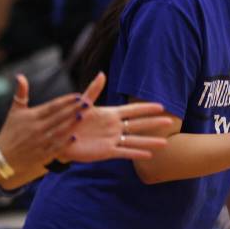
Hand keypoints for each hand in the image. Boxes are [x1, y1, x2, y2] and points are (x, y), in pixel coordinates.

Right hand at [0, 75, 87, 171]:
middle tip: (88, 103)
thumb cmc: (10, 130)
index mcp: (32, 116)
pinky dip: (65, 142)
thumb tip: (20, 76)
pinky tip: (75, 136)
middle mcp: (36, 128)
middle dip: (74, 109)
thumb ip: (21, 93)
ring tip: (84, 116)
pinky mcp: (41, 154)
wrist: (1, 156)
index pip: (52, 106)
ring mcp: (39, 142)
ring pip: (59, 131)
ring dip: (72, 124)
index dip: (66, 101)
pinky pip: (55, 147)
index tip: (78, 96)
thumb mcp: (15, 111)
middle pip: (59, 117)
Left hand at [59, 73, 174, 162]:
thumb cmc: (70, 119)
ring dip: (150, 141)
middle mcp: (114, 127)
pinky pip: (124, 152)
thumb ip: (94, 90)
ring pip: (135, 140)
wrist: (59, 138)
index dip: (146, 108)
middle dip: (154, 123)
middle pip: (139, 124)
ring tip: (165, 143)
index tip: (161, 106)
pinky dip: (136, 153)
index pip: (133, 110)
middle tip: (170, 121)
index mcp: (110, 114)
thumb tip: (102, 74)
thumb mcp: (82, 103)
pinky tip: (149, 155)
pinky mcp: (106, 152)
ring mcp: (112, 140)